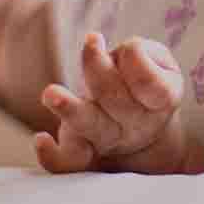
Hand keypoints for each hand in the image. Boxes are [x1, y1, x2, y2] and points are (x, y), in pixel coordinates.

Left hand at [34, 33, 203, 174]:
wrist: (141, 125)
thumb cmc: (145, 80)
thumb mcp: (158, 61)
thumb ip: (143, 52)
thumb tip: (124, 52)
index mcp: (161, 103)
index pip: (151, 85)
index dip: (137, 61)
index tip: (130, 47)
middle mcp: (136, 127)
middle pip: (115, 99)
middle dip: (99, 68)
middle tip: (92, 41)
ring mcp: (107, 140)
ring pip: (90, 126)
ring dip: (69, 109)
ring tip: (50, 93)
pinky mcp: (80, 149)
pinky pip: (67, 162)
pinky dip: (52, 155)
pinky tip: (41, 139)